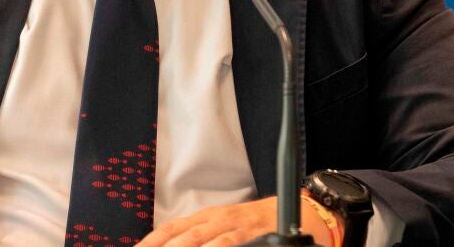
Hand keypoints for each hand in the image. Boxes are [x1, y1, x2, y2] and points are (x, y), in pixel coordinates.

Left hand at [136, 197, 336, 246]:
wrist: (301, 211)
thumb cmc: (260, 224)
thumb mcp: (227, 227)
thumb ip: (204, 237)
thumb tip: (177, 244)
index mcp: (208, 217)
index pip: (172, 229)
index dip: (152, 241)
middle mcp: (219, 219)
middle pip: (183, 236)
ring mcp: (237, 226)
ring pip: (204, 239)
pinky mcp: (255, 234)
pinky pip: (231, 242)